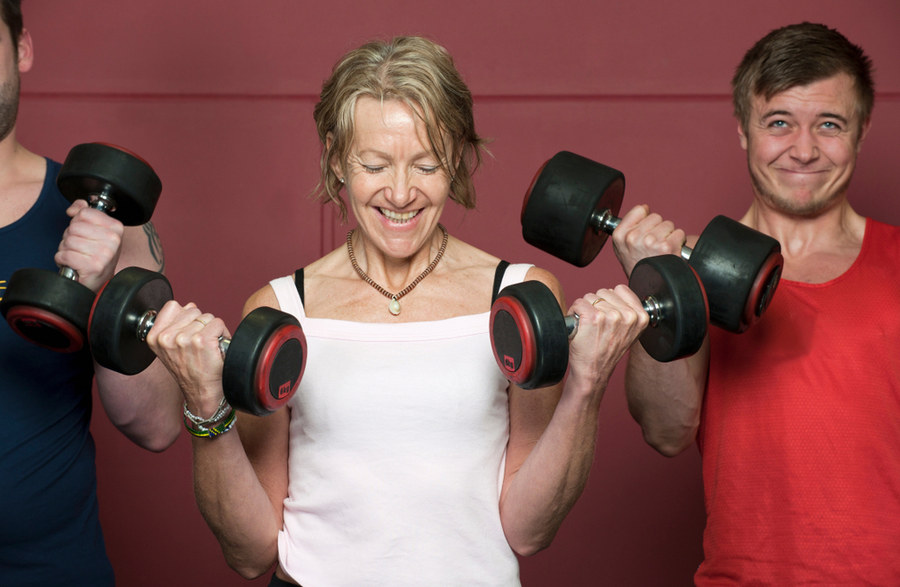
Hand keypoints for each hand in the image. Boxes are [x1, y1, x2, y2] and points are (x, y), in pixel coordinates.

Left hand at [55, 199, 124, 291]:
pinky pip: (65, 254)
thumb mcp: (95, 231)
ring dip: (66, 249)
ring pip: (68, 240)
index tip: (84, 232)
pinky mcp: (93, 266)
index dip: (78, 222)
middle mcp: (113, 240)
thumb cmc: (95, 255)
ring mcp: (104, 254)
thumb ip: (84, 213)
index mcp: (116, 228)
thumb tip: (74, 208)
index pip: (85, 213)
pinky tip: (72, 263)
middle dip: (71, 236)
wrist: (99, 281)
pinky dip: (62, 259)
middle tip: (80, 247)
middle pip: (74, 226)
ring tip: (77, 255)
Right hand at [144, 300, 230, 417]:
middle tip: (200, 345)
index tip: (187, 335)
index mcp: (154, 337)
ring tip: (207, 348)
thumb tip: (188, 305)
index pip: (172, 306)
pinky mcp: (202, 341)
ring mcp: (184, 339)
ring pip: (207, 317)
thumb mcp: (170, 349)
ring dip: (212, 330)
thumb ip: (174, 325)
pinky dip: (222, 334)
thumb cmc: (190, 371)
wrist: (202, 393)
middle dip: (200, 324)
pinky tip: (216, 349)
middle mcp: (166, 338)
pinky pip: (218, 323)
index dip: (186, 318)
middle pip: (192, 310)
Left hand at [566, 285, 649, 394]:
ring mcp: (611, 316)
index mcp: (641, 317)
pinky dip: (574, 312)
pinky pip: (579, 303)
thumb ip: (629, 312)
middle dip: (596, 305)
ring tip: (589, 327)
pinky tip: (580, 326)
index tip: (608, 315)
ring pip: (590, 297)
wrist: (593, 371)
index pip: (620, 289)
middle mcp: (628, 316)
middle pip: (603, 292)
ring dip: (585, 309)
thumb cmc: (606, 352)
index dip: (609, 300)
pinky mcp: (593, 318)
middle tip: (597, 325)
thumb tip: (618, 292)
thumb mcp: (628, 332)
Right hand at [611, 204, 685, 276]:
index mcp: (620, 235)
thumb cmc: (637, 265)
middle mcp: (633, 238)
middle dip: (658, 228)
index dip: (645, 219)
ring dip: (668, 235)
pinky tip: (670, 252)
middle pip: (655, 216)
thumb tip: (643, 208)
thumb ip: (629, 226)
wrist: (648, 285)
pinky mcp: (666, 247)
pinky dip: (678, 242)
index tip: (644, 230)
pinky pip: (679, 233)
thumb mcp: (622, 246)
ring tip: (661, 249)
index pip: (640, 209)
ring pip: (668, 224)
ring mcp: (650, 242)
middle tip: (653, 244)